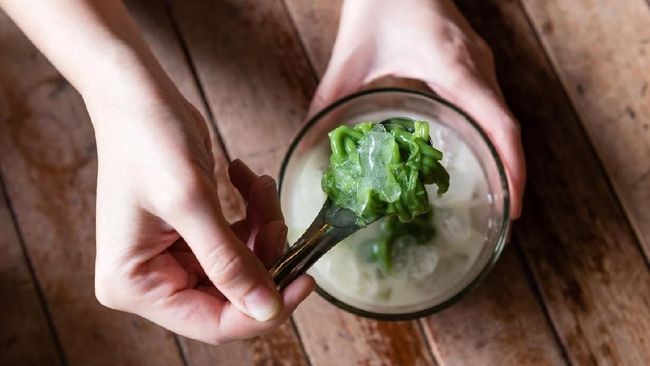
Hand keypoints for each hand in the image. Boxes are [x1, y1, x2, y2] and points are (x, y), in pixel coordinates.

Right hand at [88, 86, 313, 344]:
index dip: (264, 309)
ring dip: (262, 229)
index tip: (305, 281)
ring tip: (261, 189)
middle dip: (264, 258)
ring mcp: (171, 258)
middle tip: (280, 220)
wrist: (138, 95)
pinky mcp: (190, 236)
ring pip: (241, 266)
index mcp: (136, 285)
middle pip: (232, 295)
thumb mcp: (192, 202)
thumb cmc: (149, 141)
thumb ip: (230, 263)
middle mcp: (151, 280)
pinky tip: (248, 180)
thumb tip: (267, 310)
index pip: (213, 323)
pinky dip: (252, 214)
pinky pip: (237, 241)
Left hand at [310, 0, 524, 217]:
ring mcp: (480, 64)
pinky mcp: (473, 63)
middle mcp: (476, 67)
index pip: (498, 123)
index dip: (512, 167)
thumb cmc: (380, 4)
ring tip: (497, 191)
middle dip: (511, 171)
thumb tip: (312, 137)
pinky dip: (491, 135)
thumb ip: (331, 98)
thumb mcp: (351, 56)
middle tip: (504, 210)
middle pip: (506, 127)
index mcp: (454, 67)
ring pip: (502, 116)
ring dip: (504, 154)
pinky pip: (491, 105)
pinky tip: (476, 154)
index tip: (513, 204)